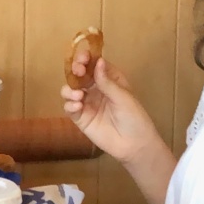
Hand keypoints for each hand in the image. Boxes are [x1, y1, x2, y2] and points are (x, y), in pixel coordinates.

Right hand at [59, 49, 157, 163]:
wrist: (133, 144)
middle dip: (75, 70)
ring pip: (70, 89)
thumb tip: (98, 61)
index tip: (82, 59)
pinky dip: (69, 105)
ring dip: (70, 89)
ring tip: (78, 96)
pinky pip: (69, 107)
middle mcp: (95, 88)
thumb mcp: (123, 97)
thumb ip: (107, 81)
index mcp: (109, 79)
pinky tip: (78, 107)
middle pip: (79, 74)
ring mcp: (86, 102)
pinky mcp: (80, 117)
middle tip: (78, 72)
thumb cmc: (134, 117)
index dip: (86, 58)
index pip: (94, 64)